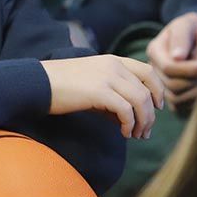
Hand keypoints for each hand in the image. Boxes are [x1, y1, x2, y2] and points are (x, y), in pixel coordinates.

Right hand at [42, 56, 163, 138]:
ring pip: (140, 100)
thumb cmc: (61, 86)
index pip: (148, 71)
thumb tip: (126, 118)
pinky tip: (123, 133)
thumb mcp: (91, 85)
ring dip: (143, 121)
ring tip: (136, 135)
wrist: (38, 83)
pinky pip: (126, 110)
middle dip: (151, 113)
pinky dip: (129, 124)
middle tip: (146, 131)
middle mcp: (114, 65)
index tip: (157, 107)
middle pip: (147, 90)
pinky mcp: (100, 91)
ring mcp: (108, 77)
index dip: (157, 90)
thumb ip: (111, 96)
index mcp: (113, 60)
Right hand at [146, 13, 196, 109]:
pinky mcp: (171, 97)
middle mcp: (154, 69)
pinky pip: (180, 107)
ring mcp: (160, 85)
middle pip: (172, 85)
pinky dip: (195, 101)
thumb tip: (177, 56)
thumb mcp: (190, 24)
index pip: (168, 67)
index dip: (189, 69)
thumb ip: (184, 35)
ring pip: (176, 98)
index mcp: (155, 50)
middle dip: (195, 81)